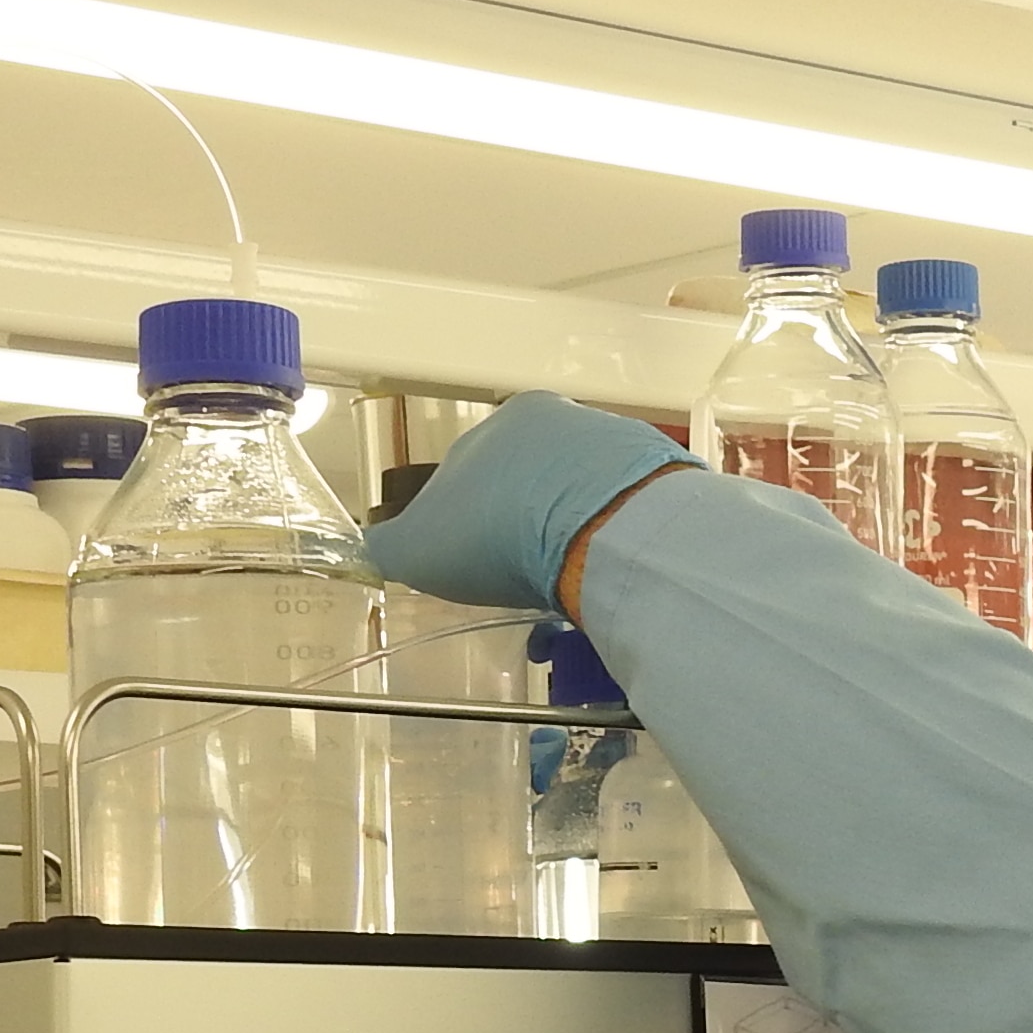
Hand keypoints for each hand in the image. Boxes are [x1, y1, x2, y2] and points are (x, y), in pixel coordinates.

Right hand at [362, 389, 692, 612]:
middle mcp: (565, 424)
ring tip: (562, 609)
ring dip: (566, 556)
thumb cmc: (497, 530)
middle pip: (532, 492)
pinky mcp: (664, 485)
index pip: (475, 475)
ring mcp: (621, 451)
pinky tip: (600, 599)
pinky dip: (607, 562)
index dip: (466, 527)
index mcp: (505, 424)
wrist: (602, 526)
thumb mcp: (418, 547)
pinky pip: (624, 529)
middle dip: (521, 543)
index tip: (471, 570)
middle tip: (518, 594)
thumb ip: (388, 548)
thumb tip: (368, 552)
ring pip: (581, 511)